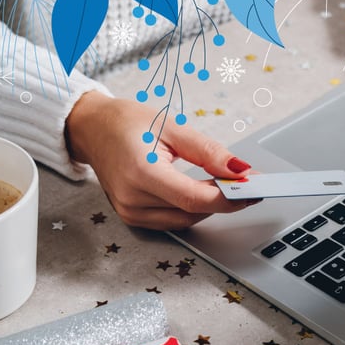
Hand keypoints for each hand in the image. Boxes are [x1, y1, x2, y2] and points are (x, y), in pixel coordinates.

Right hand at [65, 91, 259, 229]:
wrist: (92, 129)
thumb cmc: (127, 123)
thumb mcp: (173, 127)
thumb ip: (209, 152)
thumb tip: (240, 170)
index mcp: (140, 172)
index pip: (193, 197)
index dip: (227, 197)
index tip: (252, 188)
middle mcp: (132, 199)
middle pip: (192, 211)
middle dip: (224, 199)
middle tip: (247, 181)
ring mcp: (130, 212)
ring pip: (185, 220)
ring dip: (210, 205)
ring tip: (226, 184)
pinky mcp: (132, 217)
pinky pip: (172, 221)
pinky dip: (192, 209)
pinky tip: (203, 191)